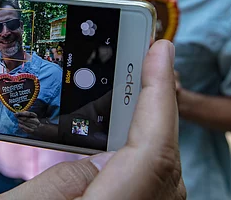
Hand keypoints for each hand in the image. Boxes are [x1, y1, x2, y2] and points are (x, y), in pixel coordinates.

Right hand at [0, 40, 185, 199]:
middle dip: (159, 101)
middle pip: (163, 154)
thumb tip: (95, 161)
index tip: (161, 48)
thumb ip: (67, 182)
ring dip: (152, 123)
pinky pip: (148, 181)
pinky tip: (128, 134)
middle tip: (148, 57)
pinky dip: (143, 149)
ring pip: (160, 168)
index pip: (154, 146)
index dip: (160, 93)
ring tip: (140, 85)